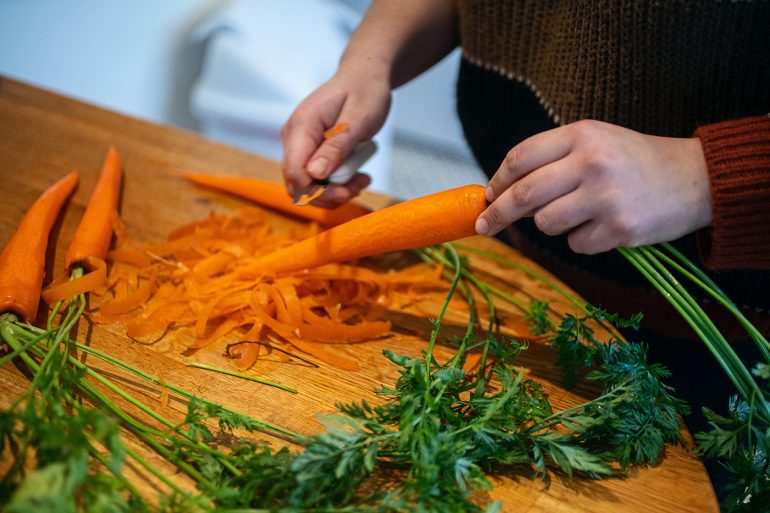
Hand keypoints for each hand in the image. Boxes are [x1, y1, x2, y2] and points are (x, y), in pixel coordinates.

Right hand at [281, 68, 390, 207]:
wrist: (364, 76)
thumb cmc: (364, 91)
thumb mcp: (358, 119)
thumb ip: (336, 146)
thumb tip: (315, 173)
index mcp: (302, 126)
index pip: (295, 173)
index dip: (318, 192)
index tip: (348, 190)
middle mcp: (293, 137)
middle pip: (297, 184)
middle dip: (328, 194)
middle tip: (359, 184)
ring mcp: (298, 144)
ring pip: (306, 185)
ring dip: (334, 191)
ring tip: (361, 179)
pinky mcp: (307, 150)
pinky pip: (314, 177)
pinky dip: (335, 183)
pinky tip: (354, 175)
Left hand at [475, 120, 711, 253]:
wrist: (696, 179)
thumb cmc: (636, 161)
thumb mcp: (596, 142)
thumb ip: (552, 159)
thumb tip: (502, 193)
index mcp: (582, 135)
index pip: (520, 158)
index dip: (497, 180)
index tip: (487, 195)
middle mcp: (592, 162)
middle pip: (523, 194)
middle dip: (497, 213)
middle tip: (485, 224)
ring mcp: (605, 197)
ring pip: (546, 223)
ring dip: (553, 224)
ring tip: (581, 212)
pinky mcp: (619, 228)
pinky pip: (575, 244)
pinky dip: (582, 240)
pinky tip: (604, 225)